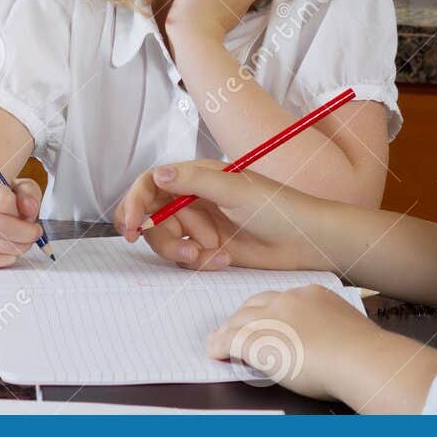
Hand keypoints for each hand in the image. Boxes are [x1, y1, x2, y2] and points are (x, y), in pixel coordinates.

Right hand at [0, 175, 44, 269]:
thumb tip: (29, 208)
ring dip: (18, 247)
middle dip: (24, 233)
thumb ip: (28, 193)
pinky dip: (6, 259)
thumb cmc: (1, 199)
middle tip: (34, 233)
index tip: (32, 215)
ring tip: (24, 241)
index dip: (23, 211)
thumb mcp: (18, 187)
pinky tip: (10, 251)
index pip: (2, 201)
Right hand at [113, 160, 326, 272]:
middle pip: (152, 218)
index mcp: (196, 176)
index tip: (129, 226)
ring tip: (214, 255)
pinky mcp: (208, 248)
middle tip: (184, 253)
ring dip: (185, 252)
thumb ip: (194, 181)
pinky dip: (200, 262)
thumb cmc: (279, 207)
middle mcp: (194, 198)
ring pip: (168, 241)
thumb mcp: (235, 189)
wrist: (307, 241)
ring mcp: (201, 224)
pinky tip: (224, 259)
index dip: (134, 203)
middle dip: (164, 238)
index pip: (151, 184)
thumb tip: (159, 174)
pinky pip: (186, 258)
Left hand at [208, 285, 385, 403]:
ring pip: (239, 320)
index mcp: (313, 295)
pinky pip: (229, 340)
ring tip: (220, 341)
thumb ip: (331, 331)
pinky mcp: (258, 339)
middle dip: (244, 316)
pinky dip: (219, 346)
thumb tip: (329, 344)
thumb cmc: (363, 352)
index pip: (281, 299)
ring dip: (228, 331)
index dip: (268, 311)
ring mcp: (272, 317)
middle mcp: (289, 300)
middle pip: (255, 304)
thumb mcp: (347, 330)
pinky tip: (215, 353)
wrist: (359, 358)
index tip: (265, 320)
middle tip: (236, 328)